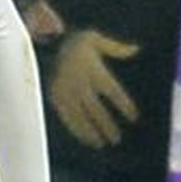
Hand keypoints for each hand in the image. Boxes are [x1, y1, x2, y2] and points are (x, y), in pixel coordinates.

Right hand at [48, 30, 139, 148]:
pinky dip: (75, 128)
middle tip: (116, 138)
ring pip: (79, 116)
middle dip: (106, 124)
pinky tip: (83, 137)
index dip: (123, 105)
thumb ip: (116, 47)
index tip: (133, 117)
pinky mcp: (54, 97)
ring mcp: (65, 92)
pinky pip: (65, 116)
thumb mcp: (94, 38)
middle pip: (95, 108)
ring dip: (90, 131)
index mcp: (92, 70)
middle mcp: (79, 84)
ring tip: (99, 143)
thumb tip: (136, 49)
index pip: (112, 91)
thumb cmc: (72, 40)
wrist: (44, 43)